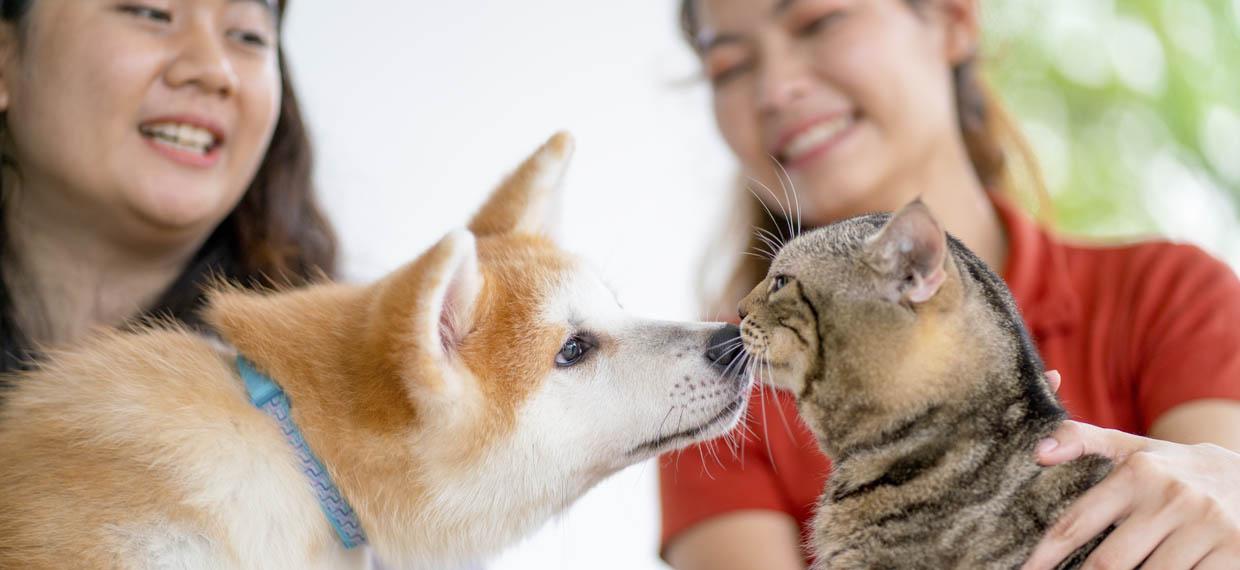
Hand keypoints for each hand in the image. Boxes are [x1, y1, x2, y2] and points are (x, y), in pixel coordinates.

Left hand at [1022, 421, 1239, 569]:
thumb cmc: (1177, 470)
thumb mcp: (1134, 449)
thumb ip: (1082, 441)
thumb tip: (1037, 453)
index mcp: (1139, 473)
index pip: (1077, 523)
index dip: (1045, 555)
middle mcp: (1172, 498)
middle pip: (1108, 562)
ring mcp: (1207, 527)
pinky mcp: (1235, 553)